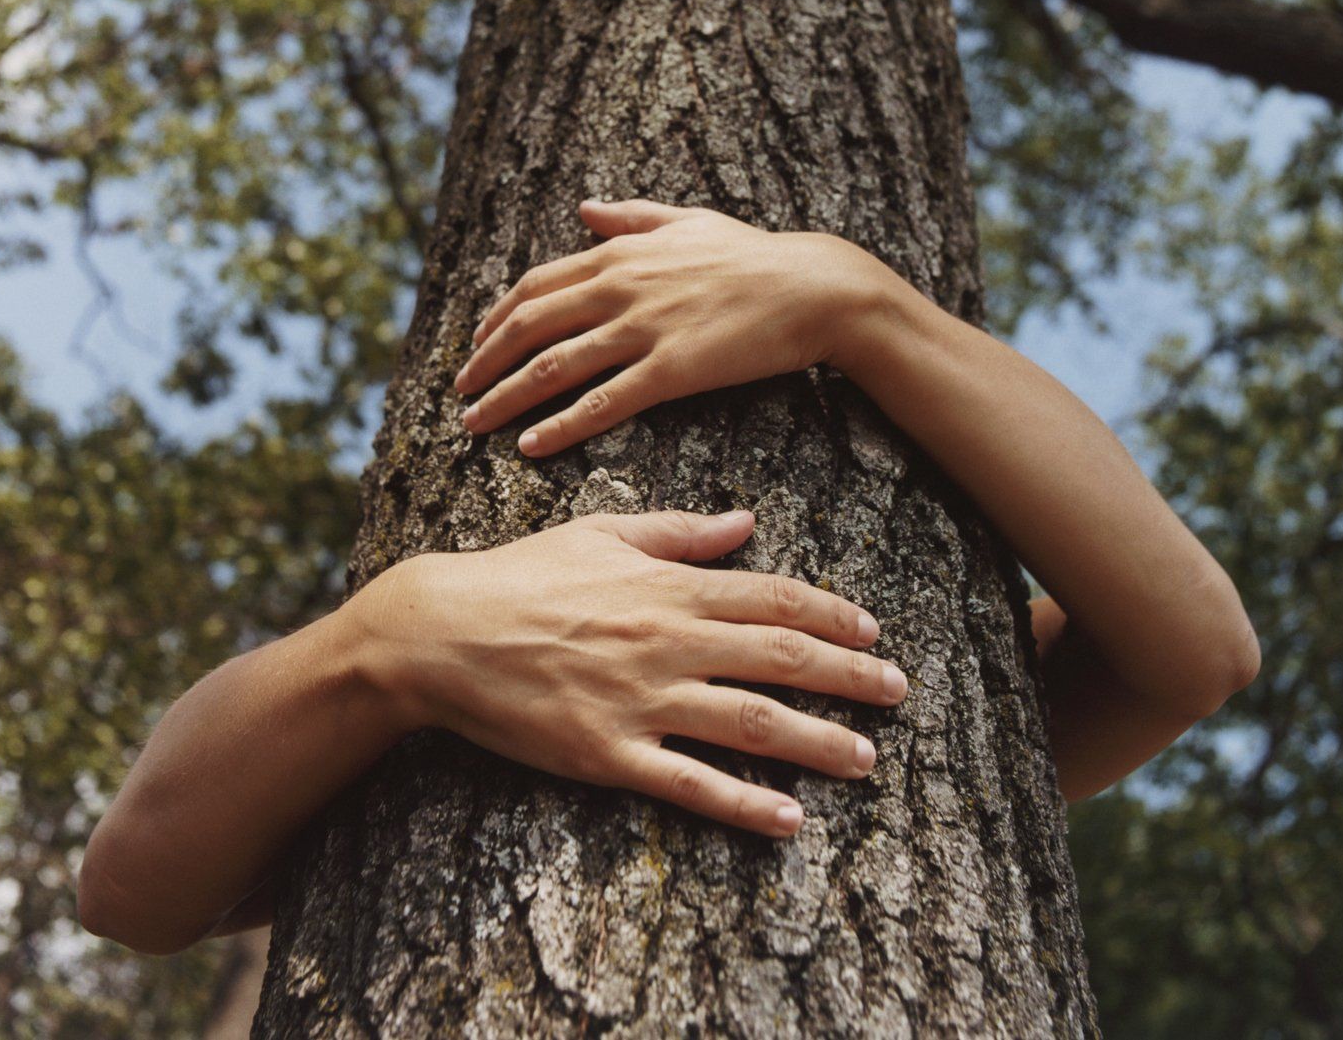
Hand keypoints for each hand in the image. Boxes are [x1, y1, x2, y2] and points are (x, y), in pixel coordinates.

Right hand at [350, 509, 907, 837]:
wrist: (443, 631)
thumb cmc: (523, 575)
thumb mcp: (602, 533)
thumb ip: (679, 533)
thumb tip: (746, 522)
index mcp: (669, 587)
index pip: (772, 597)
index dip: (831, 613)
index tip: (873, 629)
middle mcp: (668, 641)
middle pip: (781, 658)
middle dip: (849, 676)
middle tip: (898, 693)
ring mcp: (641, 701)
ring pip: (752, 723)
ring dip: (819, 743)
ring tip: (867, 760)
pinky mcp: (609, 754)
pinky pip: (690, 783)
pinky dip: (744, 805)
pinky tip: (788, 821)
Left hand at [453, 198, 879, 456]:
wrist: (813, 288)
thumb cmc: (753, 256)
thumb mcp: (687, 220)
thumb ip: (630, 215)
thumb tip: (583, 208)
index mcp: (619, 252)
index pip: (535, 285)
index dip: (497, 319)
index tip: (476, 345)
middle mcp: (620, 287)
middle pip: (529, 326)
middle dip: (485, 362)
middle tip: (460, 392)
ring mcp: (644, 329)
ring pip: (554, 367)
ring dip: (506, 399)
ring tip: (476, 424)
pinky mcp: (672, 371)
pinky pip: (602, 404)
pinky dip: (560, 427)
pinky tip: (532, 446)